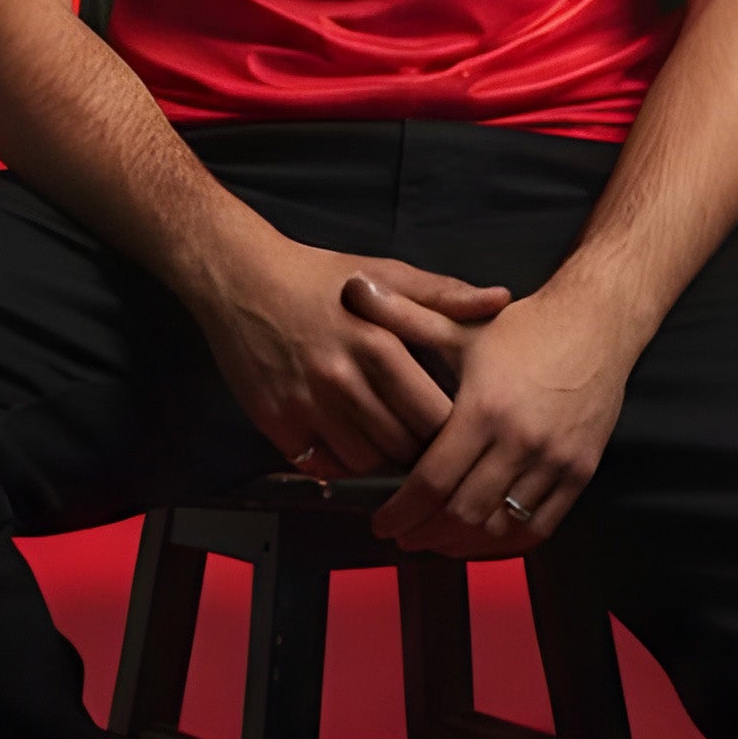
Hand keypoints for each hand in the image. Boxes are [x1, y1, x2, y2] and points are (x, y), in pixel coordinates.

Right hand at [193, 237, 510, 475]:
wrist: (239, 280)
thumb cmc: (319, 278)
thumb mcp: (385, 274)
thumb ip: (443, 295)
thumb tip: (499, 300)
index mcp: (379, 344)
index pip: (435, 415)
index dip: (453, 430)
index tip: (459, 429)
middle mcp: (342, 379)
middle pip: (404, 445)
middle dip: (422, 451)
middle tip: (429, 446)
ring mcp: (307, 404)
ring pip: (366, 461)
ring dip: (382, 457)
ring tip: (388, 439)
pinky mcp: (276, 422)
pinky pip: (323, 464)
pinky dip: (341, 461)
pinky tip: (347, 439)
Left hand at [365, 271, 637, 555]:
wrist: (597, 324)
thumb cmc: (524, 329)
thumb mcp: (460, 325)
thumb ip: (403, 316)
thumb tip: (353, 288)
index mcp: (484, 408)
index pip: (432, 480)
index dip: (401, 511)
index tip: (382, 523)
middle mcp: (520, 439)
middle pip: (463, 513)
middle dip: (425, 533)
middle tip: (403, 535)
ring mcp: (554, 459)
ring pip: (500, 526)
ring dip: (463, 544)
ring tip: (437, 540)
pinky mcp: (580, 470)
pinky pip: (541, 526)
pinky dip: (507, 542)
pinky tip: (483, 538)